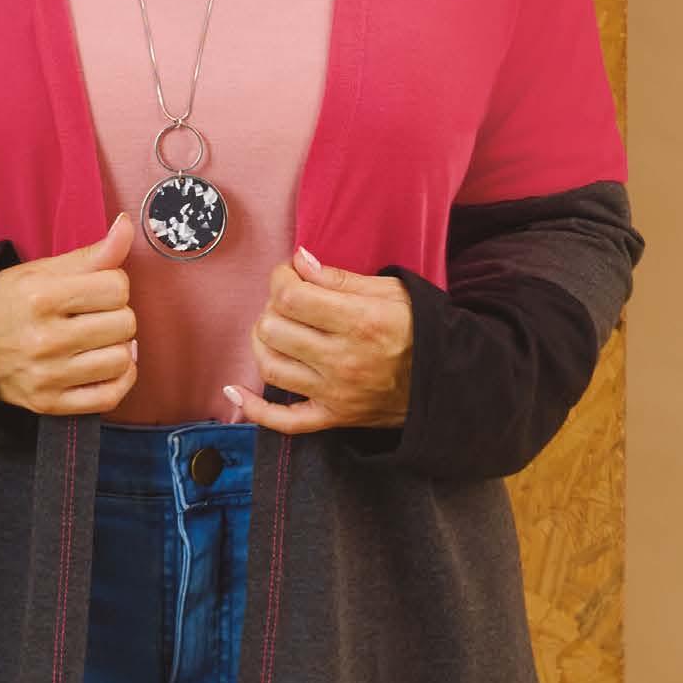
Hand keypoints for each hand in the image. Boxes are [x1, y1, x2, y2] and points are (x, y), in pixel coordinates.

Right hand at [0, 208, 138, 414]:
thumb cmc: (7, 304)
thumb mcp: (41, 271)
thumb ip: (90, 254)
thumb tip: (127, 226)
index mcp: (41, 297)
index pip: (117, 287)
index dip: (113, 284)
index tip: (95, 289)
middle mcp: (44, 339)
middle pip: (125, 323)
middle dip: (116, 315)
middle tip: (94, 316)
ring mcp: (47, 376)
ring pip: (121, 360)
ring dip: (118, 348)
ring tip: (99, 341)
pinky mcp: (50, 403)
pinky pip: (109, 397)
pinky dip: (118, 381)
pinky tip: (105, 366)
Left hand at [221, 245, 411, 432]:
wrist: (447, 381)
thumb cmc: (420, 328)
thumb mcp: (390, 291)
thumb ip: (340, 278)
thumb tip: (300, 261)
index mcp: (359, 321)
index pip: (291, 296)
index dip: (280, 278)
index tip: (290, 275)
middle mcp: (342, 359)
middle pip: (272, 329)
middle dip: (272, 307)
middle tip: (289, 302)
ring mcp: (334, 393)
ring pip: (270, 366)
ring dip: (262, 342)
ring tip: (275, 330)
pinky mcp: (332, 417)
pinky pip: (283, 421)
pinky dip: (253, 408)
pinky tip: (235, 390)